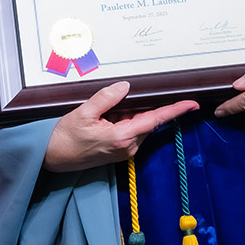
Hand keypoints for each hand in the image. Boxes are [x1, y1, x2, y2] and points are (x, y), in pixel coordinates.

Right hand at [43, 81, 198, 173]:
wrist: (52, 157)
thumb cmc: (65, 137)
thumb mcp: (83, 112)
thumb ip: (106, 98)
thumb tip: (125, 86)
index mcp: (122, 136)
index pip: (155, 119)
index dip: (175, 111)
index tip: (191, 104)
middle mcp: (128, 147)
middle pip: (145, 121)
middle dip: (134, 108)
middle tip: (108, 107)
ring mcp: (125, 151)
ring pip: (137, 126)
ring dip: (125, 116)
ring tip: (99, 117)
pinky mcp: (120, 153)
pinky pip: (130, 132)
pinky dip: (121, 123)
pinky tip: (102, 123)